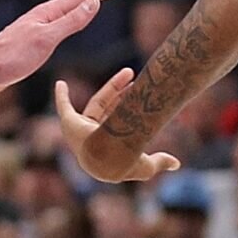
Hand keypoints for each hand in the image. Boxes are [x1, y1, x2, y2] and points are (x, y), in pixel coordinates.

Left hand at [0, 0, 128, 97]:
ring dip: (86, 0)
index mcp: (49, 13)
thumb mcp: (46, 39)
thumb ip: (71, 21)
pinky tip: (71, 20)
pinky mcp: (34, 40)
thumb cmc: (12, 58)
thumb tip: (94, 1)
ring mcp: (39, 27)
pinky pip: (62, 22)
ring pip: (69, 9)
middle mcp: (44, 16)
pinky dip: (74, 16)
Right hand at [55, 66, 180, 183]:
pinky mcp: (69, 122)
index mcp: (108, 148)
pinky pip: (63, 106)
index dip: (126, 112)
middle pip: (109, 110)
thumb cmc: (126, 163)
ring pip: (98, 102)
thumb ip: (160, 162)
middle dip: (123, 94)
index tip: (138, 96)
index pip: (117, 126)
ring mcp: (80, 130)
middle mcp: (93, 138)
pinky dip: (60, 96)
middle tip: (137, 80)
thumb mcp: (147, 165)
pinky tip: (60, 83)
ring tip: (129, 72)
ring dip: (113, 86)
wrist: (106, 158)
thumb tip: (177, 163)